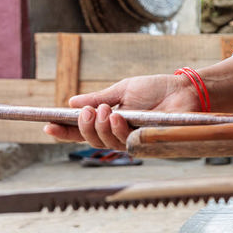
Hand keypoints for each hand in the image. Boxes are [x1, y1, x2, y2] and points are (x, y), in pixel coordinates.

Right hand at [42, 74, 198, 150]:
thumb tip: (72, 102)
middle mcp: (121, 135)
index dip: (65, 132)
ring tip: (104, 111)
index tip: (47, 125)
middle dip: (83, 128)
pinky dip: (118, 129)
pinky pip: (126, 142)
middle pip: (92, 141)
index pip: (84, 132)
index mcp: (112, 122)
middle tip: (85, 113)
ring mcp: (134, 140)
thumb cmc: (157, 89)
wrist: (185, 90)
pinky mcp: (148, 143)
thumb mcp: (123, 90)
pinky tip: (117, 116)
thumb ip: (99, 98)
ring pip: (107, 143)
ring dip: (101, 127)